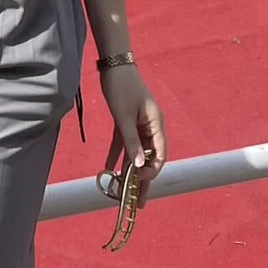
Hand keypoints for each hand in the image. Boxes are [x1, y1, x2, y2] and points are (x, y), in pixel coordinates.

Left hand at [100, 63, 165, 194]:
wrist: (114, 64)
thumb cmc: (122, 87)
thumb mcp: (124, 116)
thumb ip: (131, 142)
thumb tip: (140, 166)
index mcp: (156, 124)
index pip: (160, 155)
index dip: (150, 171)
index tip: (136, 181)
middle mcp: (150, 127)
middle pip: (149, 158)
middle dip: (143, 181)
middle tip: (138, 204)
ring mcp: (139, 125)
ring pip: (136, 153)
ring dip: (129, 172)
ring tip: (123, 194)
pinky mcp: (126, 121)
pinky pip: (124, 143)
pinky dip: (117, 155)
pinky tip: (108, 169)